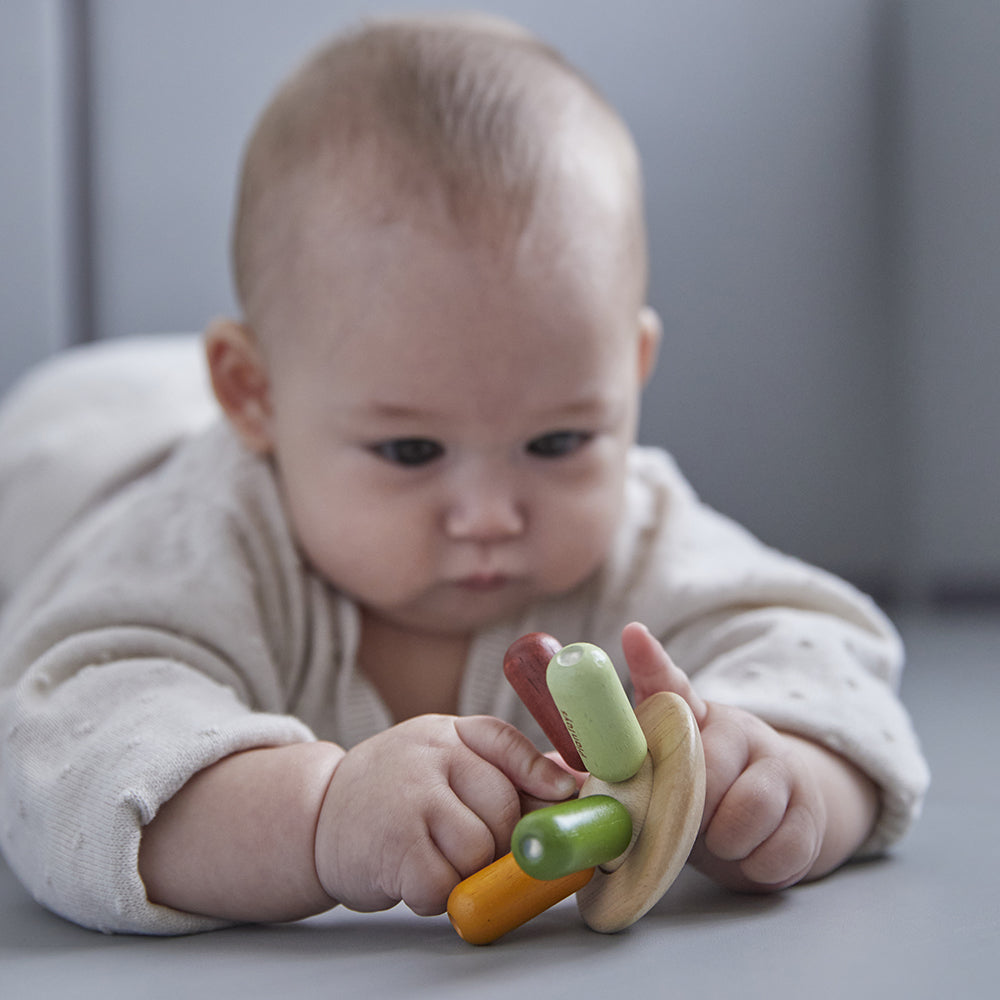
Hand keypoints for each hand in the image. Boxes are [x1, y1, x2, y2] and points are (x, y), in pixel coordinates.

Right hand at [313, 714, 576, 914]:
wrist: (317, 815)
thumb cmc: (397, 793)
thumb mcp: (443, 763)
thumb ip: (500, 771)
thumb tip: (571, 784)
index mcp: (449, 734)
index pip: (504, 742)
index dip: (540, 772)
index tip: (565, 794)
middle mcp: (430, 755)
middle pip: (503, 809)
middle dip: (499, 840)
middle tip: (470, 847)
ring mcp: (411, 796)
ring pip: (478, 850)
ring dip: (464, 871)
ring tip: (433, 856)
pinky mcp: (393, 843)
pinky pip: (443, 883)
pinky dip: (433, 894)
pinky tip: (410, 874)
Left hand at [623, 622, 869, 890]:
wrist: (771, 824)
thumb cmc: (698, 796)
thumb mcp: (662, 776)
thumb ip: (622, 770)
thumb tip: (561, 773)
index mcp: (692, 718)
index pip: (669, 684)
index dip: (649, 661)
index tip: (632, 636)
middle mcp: (738, 730)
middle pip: (710, 764)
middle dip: (691, 806)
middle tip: (682, 820)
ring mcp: (779, 765)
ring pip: (752, 808)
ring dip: (726, 841)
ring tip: (718, 839)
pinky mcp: (810, 809)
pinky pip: (783, 847)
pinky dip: (758, 865)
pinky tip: (751, 853)